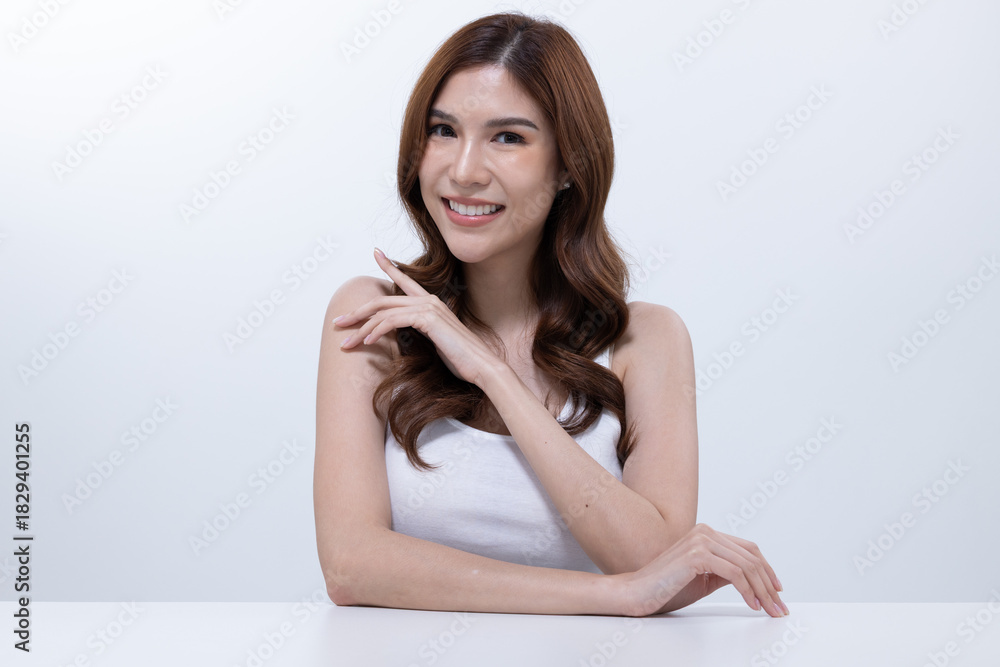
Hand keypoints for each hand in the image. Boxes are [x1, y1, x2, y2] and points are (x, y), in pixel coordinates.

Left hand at [333, 248, 504, 387]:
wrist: (481, 365)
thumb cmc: (461, 358)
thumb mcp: (437, 341)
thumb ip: (421, 331)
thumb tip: (403, 336)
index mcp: (430, 303)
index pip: (405, 280)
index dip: (389, 266)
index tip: (376, 253)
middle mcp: (428, 300)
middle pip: (382, 300)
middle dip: (357, 312)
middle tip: (338, 323)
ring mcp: (428, 307)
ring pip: (383, 312)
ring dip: (360, 329)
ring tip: (346, 343)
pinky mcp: (427, 319)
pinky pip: (392, 321)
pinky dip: (376, 331)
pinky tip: (367, 342)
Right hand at [619, 524, 787, 617]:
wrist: (637, 592)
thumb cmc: (666, 588)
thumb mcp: (705, 579)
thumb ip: (726, 572)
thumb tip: (753, 580)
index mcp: (706, 534)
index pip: (748, 549)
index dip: (767, 570)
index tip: (776, 591)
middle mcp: (705, 532)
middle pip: (751, 557)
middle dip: (769, 584)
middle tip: (779, 607)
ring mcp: (701, 540)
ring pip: (746, 565)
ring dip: (762, 591)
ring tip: (768, 610)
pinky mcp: (697, 555)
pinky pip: (734, 573)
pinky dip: (747, 591)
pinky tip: (752, 604)